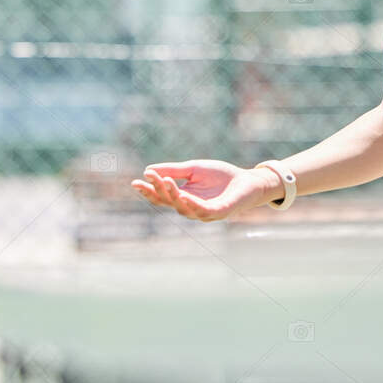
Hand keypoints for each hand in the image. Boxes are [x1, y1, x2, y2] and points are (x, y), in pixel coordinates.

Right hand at [132, 159, 283, 221]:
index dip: (148, 190)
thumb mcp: (193, 169)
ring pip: (183, 207)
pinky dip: (193, 205)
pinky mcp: (219, 212)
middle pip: (169, 202)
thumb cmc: (220, 176)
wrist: (247, 180)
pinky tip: (184, 196)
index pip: (161, 196)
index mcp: (183, 197)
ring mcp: (204, 212)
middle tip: (148, 178)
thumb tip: (149, 170)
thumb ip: (174, 170)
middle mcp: (190, 208)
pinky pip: (203, 211)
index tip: (135, 181)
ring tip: (166, 181)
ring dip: (173, 195)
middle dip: (157, 190)